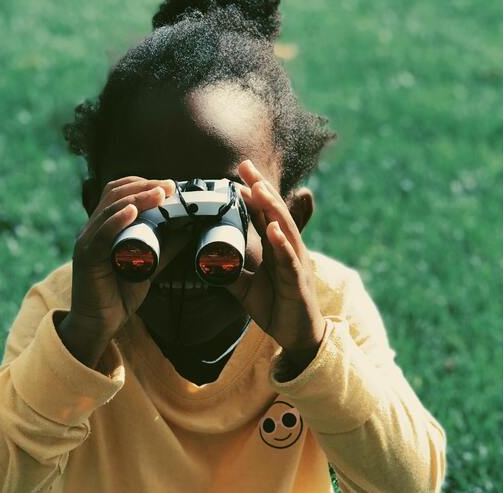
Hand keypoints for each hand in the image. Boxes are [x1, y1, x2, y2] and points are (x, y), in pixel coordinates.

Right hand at [67, 176, 181, 346]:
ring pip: (111, 208)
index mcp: (104, 226)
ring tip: (160, 193)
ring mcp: (87, 241)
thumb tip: (190, 230)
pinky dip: (117, 219)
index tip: (170, 185)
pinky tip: (133, 211)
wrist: (99, 324)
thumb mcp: (150, 265)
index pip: (119, 192)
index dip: (143, 183)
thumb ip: (166, 248)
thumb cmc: (120, 295)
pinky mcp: (86, 257)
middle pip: (115, 193)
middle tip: (171, 186)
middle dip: (144, 185)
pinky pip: (101, 233)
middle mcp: (92, 228)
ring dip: (137, 197)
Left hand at [225, 160, 325, 369]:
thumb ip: (229, 271)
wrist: (297, 336)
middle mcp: (288, 249)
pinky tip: (274, 229)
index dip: (253, 193)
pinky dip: (282, 243)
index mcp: (276, 248)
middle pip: (275, 213)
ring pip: (285, 230)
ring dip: (272, 208)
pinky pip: (290, 261)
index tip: (239, 174)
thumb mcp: (245, 287)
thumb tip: (204, 259)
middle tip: (246, 166)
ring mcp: (295, 264)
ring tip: (258, 188)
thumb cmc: (276, 307)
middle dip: (261, 188)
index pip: (264, 214)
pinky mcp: (298, 283)